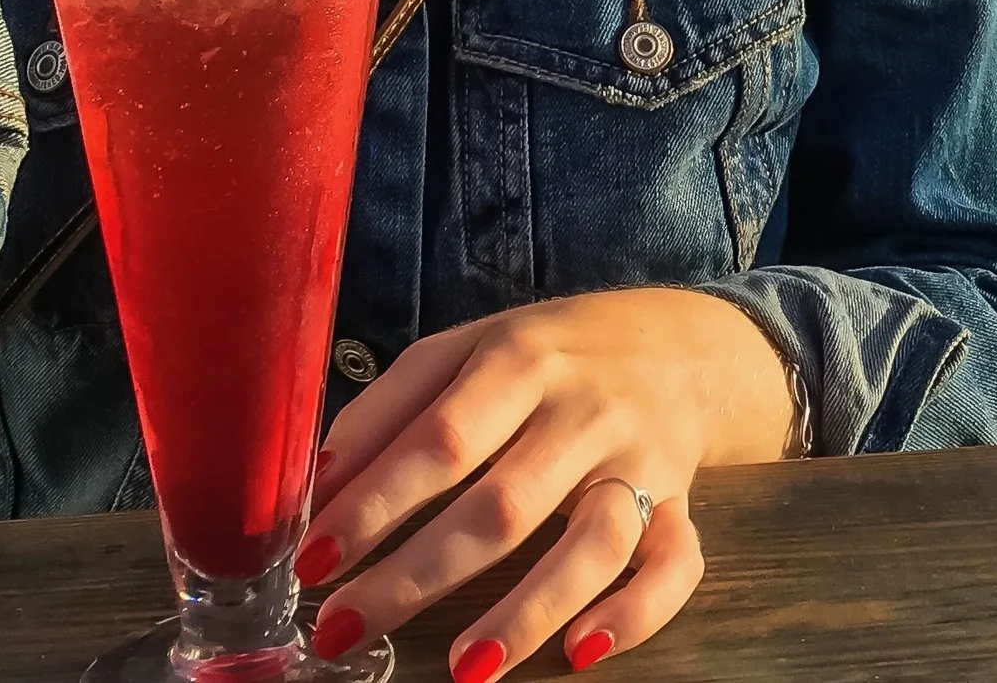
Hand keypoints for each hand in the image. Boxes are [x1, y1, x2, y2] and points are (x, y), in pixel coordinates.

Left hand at [296, 289, 798, 675]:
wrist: (680, 345)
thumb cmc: (549, 354)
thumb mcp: (468, 349)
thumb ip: (392, 406)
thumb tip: (316, 483)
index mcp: (522, 360)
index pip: (441, 437)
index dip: (374, 501)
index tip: (313, 560)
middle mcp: (584, 411)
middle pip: (502, 504)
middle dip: (416, 576)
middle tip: (342, 630)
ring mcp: (640, 461)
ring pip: (592, 543)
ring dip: (528, 610)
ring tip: (463, 669)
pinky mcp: (683, 504)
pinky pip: (675, 566)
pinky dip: (635, 614)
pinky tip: (581, 651)